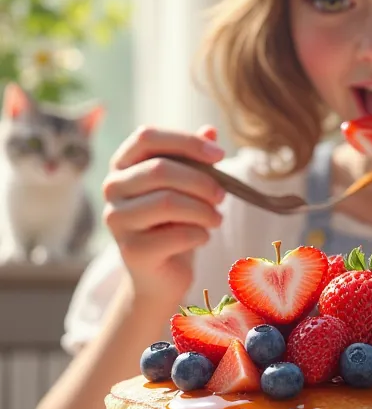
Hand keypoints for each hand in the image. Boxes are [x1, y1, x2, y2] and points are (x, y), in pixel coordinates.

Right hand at [102, 124, 224, 304]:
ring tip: (216, 219)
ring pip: (168, 202)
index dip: (185, 142)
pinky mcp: (131, 251)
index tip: (219, 156)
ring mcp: (117, 221)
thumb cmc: (174, 224)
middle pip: (160, 170)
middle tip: (222, 196)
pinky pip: (176, 234)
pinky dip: (199, 234)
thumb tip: (211, 131)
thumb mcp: (186, 188)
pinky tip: (202, 238)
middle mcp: (112, 189)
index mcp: (122, 165)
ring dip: (203, 210)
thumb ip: (194, 159)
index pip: (146, 136)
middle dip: (201, 181)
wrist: (161, 276)